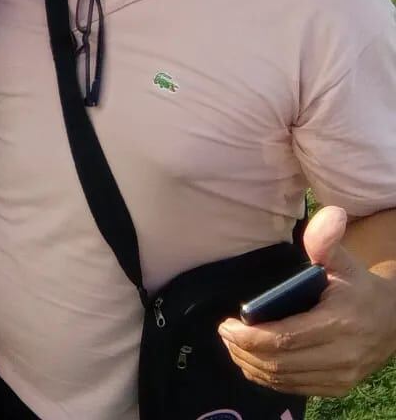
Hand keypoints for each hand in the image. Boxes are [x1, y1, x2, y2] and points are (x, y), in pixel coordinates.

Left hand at [218, 206, 395, 396]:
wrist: (393, 319)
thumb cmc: (357, 285)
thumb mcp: (343, 261)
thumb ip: (326, 241)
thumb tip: (331, 214)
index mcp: (338, 324)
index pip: (284, 338)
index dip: (249, 336)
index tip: (226, 324)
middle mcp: (341, 356)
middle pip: (280, 363)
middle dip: (244, 350)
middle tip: (224, 333)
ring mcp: (341, 376)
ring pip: (285, 379)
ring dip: (251, 366)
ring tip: (233, 346)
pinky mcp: (338, 387)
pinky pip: (296, 388)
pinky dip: (269, 378)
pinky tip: (252, 363)